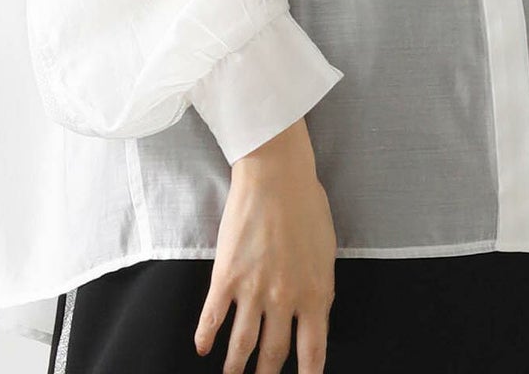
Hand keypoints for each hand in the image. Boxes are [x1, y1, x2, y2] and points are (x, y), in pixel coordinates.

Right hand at [194, 118, 336, 373]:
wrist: (276, 174)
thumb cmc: (307, 203)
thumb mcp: (326, 251)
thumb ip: (320, 286)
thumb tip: (316, 311)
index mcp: (315, 293)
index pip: (313, 352)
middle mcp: (284, 299)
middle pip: (274, 355)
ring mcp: (253, 289)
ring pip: (241, 345)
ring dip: (235, 367)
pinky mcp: (226, 276)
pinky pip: (212, 317)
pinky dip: (206, 337)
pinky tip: (202, 348)